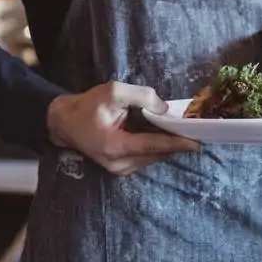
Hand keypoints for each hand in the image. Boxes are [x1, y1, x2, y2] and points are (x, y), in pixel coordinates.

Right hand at [47, 82, 197, 175]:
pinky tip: (160, 134)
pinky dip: (154, 147)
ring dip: (165, 145)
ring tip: (179, 130)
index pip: (153, 146)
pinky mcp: (119, 169)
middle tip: (192, 129)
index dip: (176, 143)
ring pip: (152, 158)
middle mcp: (118, 164)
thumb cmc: (87, 106)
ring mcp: (118, 170)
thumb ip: (141, 97)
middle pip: (156, 154)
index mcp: (115, 146)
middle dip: (174, 142)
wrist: (64, 122)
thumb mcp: (112, 92)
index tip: (197, 142)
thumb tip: (164, 109)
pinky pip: (144, 158)